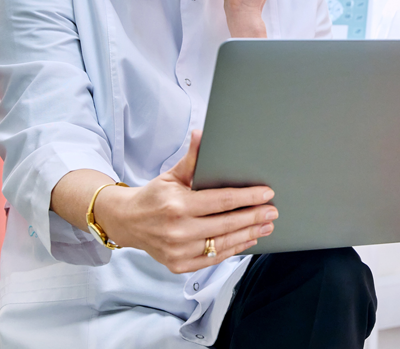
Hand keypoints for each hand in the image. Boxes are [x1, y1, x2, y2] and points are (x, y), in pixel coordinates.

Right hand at [94, 130, 276, 273]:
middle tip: (273, 211)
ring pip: (223, 244)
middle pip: (227, 225)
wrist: (127, 222)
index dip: (247, 197)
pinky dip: (233, 249)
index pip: (221, 202)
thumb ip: (192, 158)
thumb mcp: (172, 175)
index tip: (266, 194)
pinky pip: (213, 259)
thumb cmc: (153, 196)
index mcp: (178, 206)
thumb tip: (201, 133)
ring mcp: (179, 251)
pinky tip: (248, 239)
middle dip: (254, 217)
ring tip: (266, 226)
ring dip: (249, 234)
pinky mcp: (179, 265)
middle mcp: (178, 231)